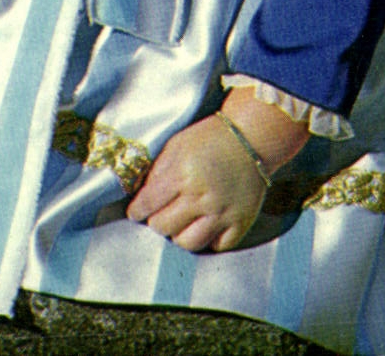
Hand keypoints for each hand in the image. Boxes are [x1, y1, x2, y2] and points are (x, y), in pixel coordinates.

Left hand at [126, 114, 266, 252]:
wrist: (250, 137)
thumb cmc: (210, 138)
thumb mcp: (177, 144)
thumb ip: (158, 170)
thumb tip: (142, 195)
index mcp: (183, 174)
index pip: (149, 203)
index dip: (137, 210)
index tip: (134, 213)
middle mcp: (202, 197)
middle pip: (164, 227)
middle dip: (156, 221)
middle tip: (159, 214)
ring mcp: (222, 213)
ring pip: (188, 243)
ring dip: (179, 235)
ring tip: (180, 223)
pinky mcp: (240, 222)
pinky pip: (216, 246)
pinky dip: (207, 240)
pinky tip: (203, 227)